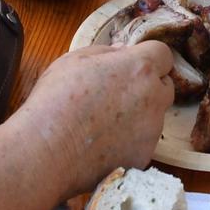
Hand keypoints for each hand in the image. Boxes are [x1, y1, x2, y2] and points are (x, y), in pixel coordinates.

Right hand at [13, 42, 175, 194]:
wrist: (45, 151)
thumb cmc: (55, 100)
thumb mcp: (75, 59)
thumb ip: (107, 52)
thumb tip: (124, 52)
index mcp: (139, 69)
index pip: (164, 54)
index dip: (148, 58)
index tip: (132, 66)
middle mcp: (153, 98)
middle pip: (163, 87)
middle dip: (147, 87)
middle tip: (116, 95)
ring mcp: (151, 131)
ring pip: (154, 117)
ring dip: (138, 116)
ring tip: (102, 124)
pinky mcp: (143, 157)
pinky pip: (142, 144)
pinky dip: (128, 143)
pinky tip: (102, 144)